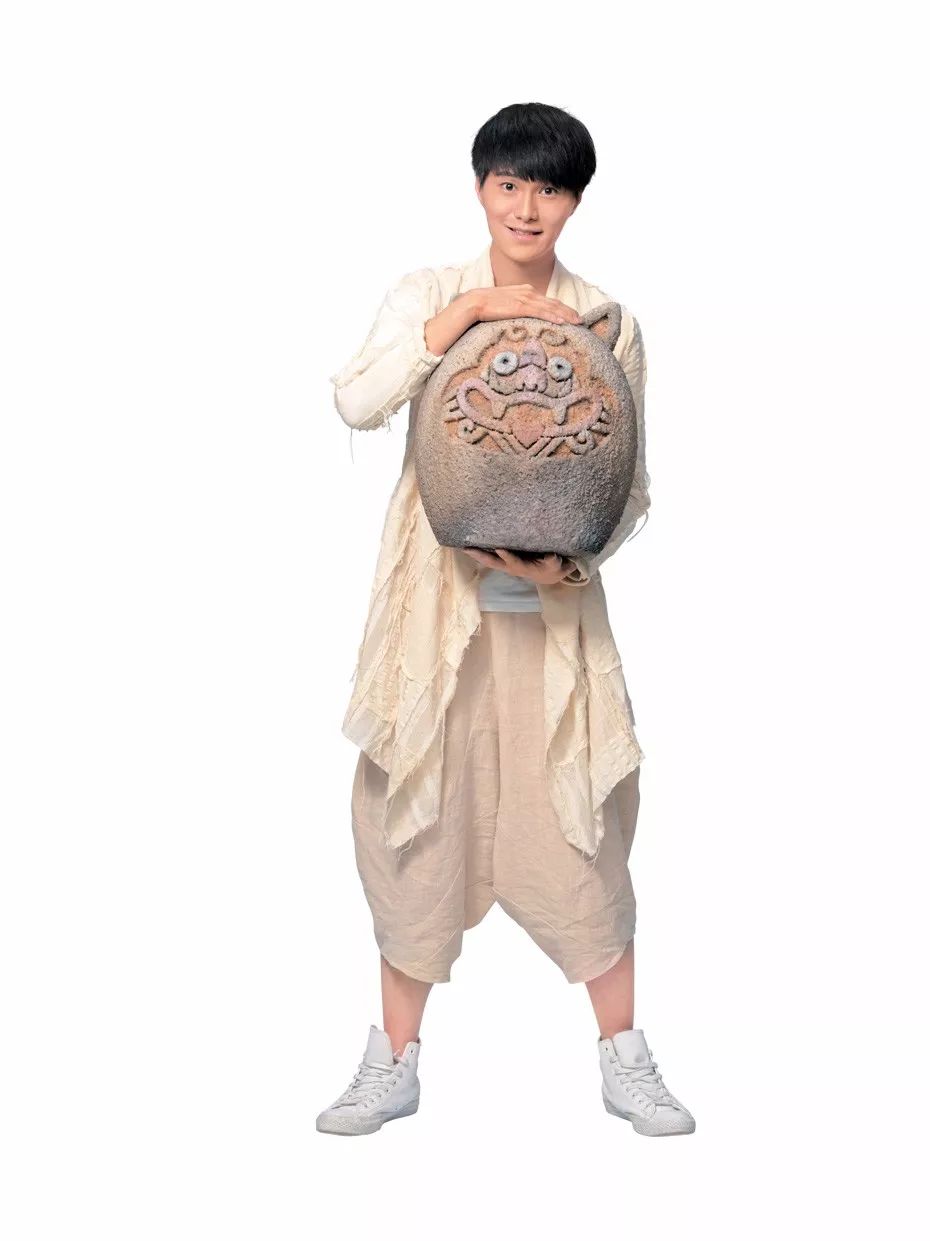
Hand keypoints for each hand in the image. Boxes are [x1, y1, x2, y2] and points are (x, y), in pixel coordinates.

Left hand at [462, 547, 573, 584]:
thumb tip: (550, 556)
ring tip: (462, 545)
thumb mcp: (557, 565)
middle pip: (493, 562)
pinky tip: (469, 542)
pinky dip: (479, 550)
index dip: (507, 556)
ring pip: (487, 559)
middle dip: (480, 555)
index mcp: (524, 568)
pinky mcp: (503, 560)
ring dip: (475, 553)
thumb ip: (553, 561)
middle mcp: (511, 567)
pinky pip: (488, 555)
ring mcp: (505, 564)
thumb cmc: (553, 568)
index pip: (514, 562)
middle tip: (467, 548)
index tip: (499, 548)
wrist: (548, 574)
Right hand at [467, 285, 582, 326]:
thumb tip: (522, 320)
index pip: (548, 300)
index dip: (561, 308)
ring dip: (566, 315)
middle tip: (581, 320)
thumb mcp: (506, 305)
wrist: (474, 302)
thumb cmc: (487, 306)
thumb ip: (517, 309)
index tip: (571, 315)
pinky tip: (562, 322)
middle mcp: (528, 292)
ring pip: (551, 307)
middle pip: (553, 302)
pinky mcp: (520, 306)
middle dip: (569, 311)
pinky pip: (540, 312)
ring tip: (577, 322)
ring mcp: (525, 299)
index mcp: (526, 291)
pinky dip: (552, 316)